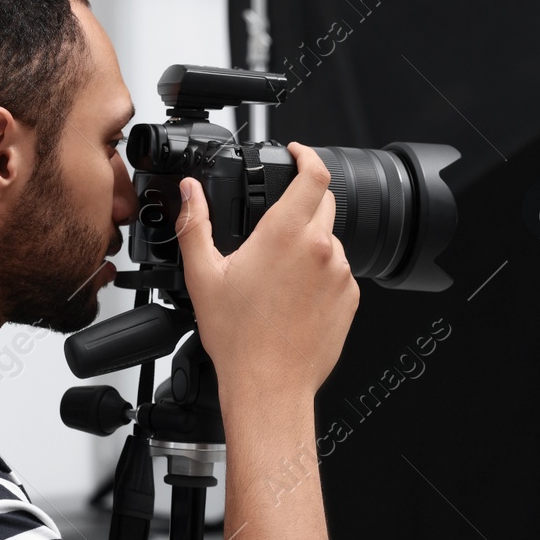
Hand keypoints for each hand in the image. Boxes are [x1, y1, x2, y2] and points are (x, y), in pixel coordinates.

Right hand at [173, 141, 358, 403]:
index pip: (313, 174)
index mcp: (285, 234)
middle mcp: (320, 249)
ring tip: (278, 275)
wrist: (270, 386)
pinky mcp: (350, 298)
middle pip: (324, 202)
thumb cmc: (239, 339)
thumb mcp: (203, 276)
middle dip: (303, 200)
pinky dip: (321, 274)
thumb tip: (189, 193)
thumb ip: (195, 225)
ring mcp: (340, 274)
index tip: (297, 154)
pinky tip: (294, 297)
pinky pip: (339, 272)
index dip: (307, 155)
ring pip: (331, 240)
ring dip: (310, 244)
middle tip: (277, 221)